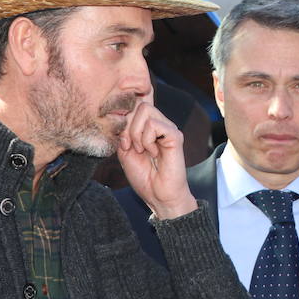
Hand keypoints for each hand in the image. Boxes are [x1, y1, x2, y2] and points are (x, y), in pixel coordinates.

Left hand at [117, 98, 198, 219]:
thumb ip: (123, 132)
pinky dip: (147, 140)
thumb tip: (123, 116)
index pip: (139, 102)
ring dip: (137, 133)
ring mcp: (169, 128)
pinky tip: (153, 153)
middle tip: (132, 146)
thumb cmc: (144, 177)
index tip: (123, 135)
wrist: (158, 196)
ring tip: (143, 150)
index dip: (127, 109)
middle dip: (129, 126)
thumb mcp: (125, 151)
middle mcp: (161, 124)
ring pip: (145, 110)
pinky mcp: (175, 136)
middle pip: (140, 104)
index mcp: (149, 127)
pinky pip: (154, 125)